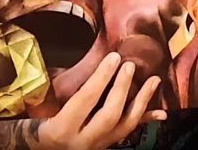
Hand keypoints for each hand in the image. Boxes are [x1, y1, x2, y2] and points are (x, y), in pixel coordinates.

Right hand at [35, 52, 165, 149]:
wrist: (42, 148)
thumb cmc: (34, 123)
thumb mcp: (39, 106)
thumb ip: (55, 87)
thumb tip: (71, 57)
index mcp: (61, 128)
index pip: (85, 100)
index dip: (101, 78)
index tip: (113, 57)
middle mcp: (82, 141)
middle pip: (109, 115)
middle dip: (122, 89)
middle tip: (129, 66)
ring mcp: (96, 146)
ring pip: (125, 126)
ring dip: (142, 102)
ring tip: (154, 81)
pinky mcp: (105, 146)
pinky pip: (128, 132)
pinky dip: (145, 119)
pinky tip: (162, 113)